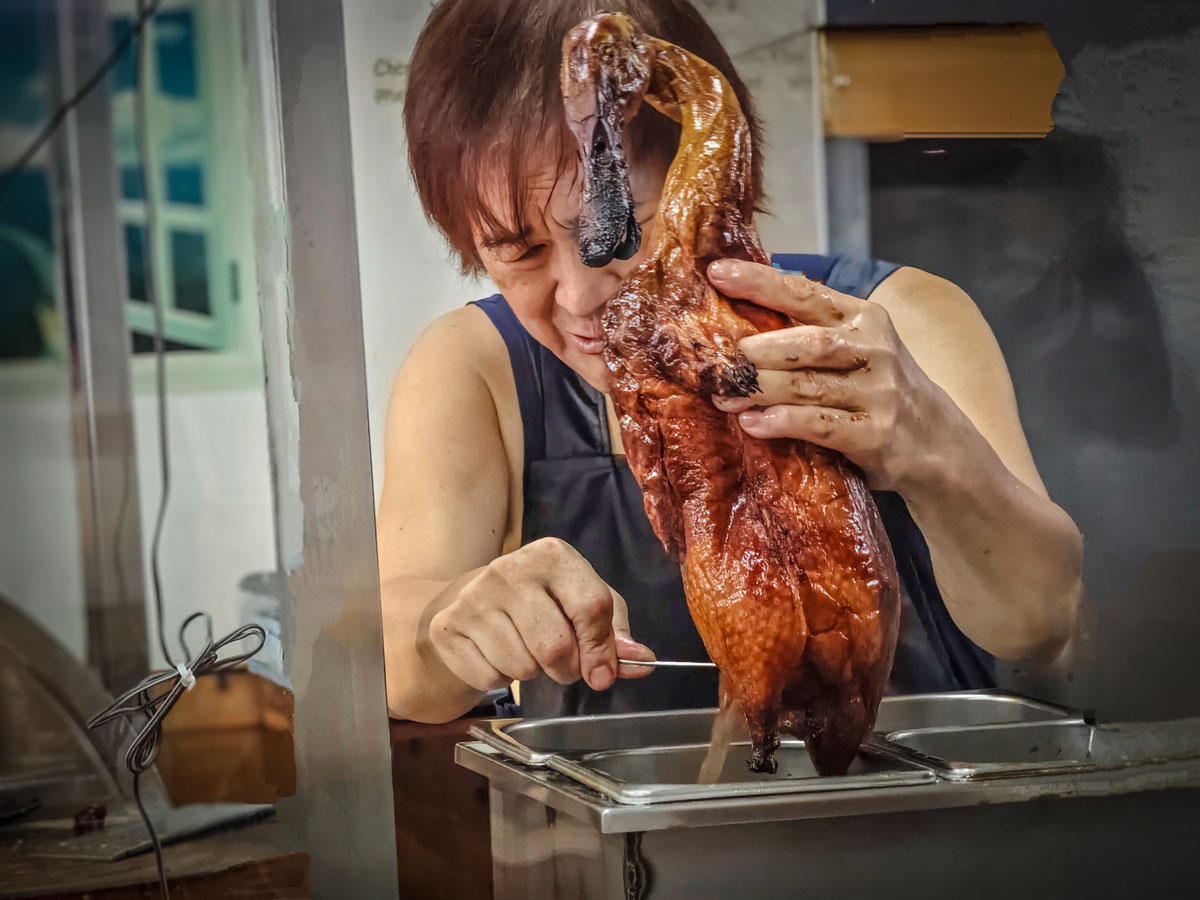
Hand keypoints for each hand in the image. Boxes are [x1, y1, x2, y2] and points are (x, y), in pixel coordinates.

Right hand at [428, 537, 655, 692]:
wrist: (474, 597)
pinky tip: (498, 654)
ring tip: (526, 650)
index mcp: (552, 555)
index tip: (603, 674)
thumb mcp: (584, 601)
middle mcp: (509, 569)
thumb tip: (641, 662)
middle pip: (555, 646)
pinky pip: (490, 678)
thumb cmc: (543, 600)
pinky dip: (500, 679)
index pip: (591, 606)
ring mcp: (474, 597)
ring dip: (532, 673)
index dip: (602, 650)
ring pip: (522, 668)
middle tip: (561, 663)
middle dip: (566, 669)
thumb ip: (616, 632)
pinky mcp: (449, 626)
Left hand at [706, 258, 950, 490]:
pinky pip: (819, 425)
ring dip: (759, 391)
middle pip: (809, 342)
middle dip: (760, 350)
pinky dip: (781, 423)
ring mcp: (878, 393)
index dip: (761, 283)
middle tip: (722, 361)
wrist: (941, 445)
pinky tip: (753, 424)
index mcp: (864, 318)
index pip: (807, 292)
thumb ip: (812, 333)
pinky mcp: (875, 434)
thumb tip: (738, 323)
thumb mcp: (859, 349)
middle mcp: (874, 350)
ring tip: (724, 396)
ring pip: (807, 385)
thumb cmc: (881, 391)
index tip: (717, 272)